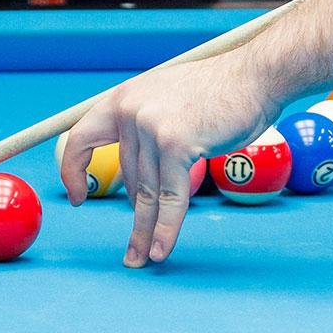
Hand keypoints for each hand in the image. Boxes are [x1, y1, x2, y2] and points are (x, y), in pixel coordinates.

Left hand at [59, 46, 282, 266]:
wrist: (258, 74)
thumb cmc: (224, 90)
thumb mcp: (170, 99)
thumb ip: (148, 124)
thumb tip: (137, 165)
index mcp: (125, 97)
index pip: (81, 137)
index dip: (74, 171)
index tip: (78, 199)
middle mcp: (131, 111)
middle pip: (127, 177)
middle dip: (136, 212)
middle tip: (135, 245)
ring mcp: (151, 127)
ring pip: (145, 192)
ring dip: (145, 231)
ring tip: (142, 258)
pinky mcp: (175, 144)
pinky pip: (168, 197)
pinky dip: (165, 228)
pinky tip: (160, 249)